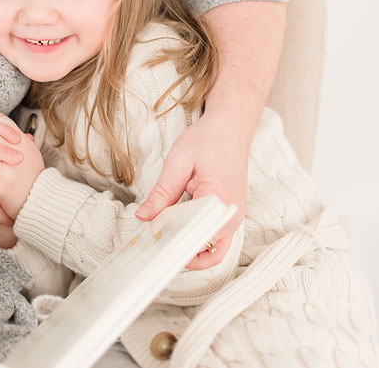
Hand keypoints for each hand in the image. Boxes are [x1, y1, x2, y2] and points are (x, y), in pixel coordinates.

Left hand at [135, 110, 248, 268]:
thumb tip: (144, 217)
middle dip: (181, 251)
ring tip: (166, 237)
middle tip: (155, 243)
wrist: (231, 127)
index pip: (195, 236)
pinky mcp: (231, 216)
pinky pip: (217, 240)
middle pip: (207, 252)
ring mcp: (234, 217)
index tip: (152, 242)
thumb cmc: (209, 139)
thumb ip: (162, 192)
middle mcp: (232, 215)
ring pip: (213, 251)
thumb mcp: (178, 161)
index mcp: (220, 200)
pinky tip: (179, 229)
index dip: (172, 243)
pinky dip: (199, 241)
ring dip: (191, 249)